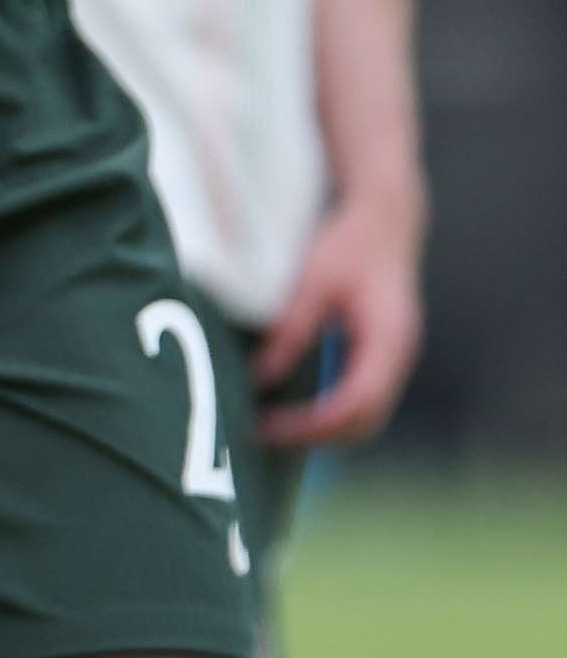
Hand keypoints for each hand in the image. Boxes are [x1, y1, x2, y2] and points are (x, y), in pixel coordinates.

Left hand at [257, 191, 423, 445]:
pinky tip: (294, 406)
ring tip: (272, 425)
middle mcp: (399, 358)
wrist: (385, 222)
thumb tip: (259, 377)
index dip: (314, 423)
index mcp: (388, 341)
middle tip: (261, 433)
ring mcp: (395, 360)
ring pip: (367, 415)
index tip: (269, 427)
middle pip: (365, 420)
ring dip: (325, 428)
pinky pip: (362, 398)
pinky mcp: (383, 356)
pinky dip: (331, 411)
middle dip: (317, 435)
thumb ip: (291, 330)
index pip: (356, 402)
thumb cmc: (349, 246)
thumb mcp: (313, 282)